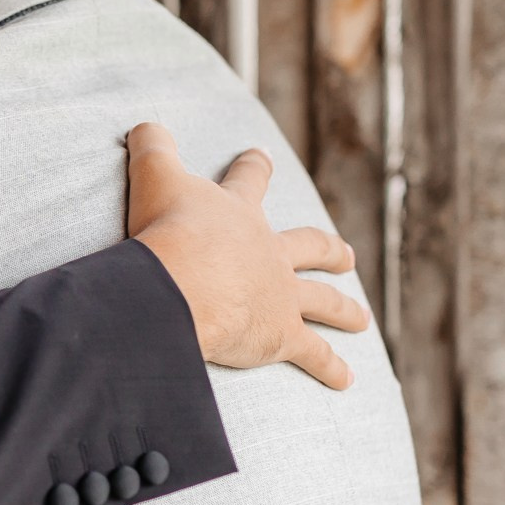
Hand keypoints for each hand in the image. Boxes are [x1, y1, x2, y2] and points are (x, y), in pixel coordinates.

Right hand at [124, 122, 369, 389]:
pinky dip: (329, 368)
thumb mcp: (153, 177)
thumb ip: (151, 148)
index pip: (249, 182)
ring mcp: (280, 294)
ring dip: (342, 310)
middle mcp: (269, 252)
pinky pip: (311, 354)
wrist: (179, 284)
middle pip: (308, 247)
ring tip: (360, 320)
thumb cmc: (167, 230)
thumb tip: (144, 124)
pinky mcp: (280, 335)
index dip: (254, 168)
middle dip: (328, 250)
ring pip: (321, 301)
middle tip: (346, 255)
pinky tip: (346, 380)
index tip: (263, 157)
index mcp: (239, 214)